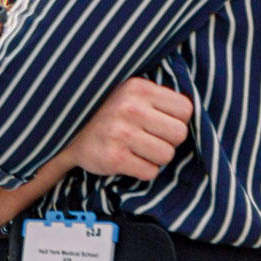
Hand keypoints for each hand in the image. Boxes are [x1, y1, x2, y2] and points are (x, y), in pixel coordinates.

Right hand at [66, 77, 193, 180]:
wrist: (65, 135)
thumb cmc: (107, 114)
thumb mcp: (129, 93)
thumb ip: (159, 98)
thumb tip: (195, 112)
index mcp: (138, 87)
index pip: (186, 109)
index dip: (175, 120)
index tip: (158, 122)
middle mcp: (129, 108)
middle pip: (179, 134)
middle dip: (167, 141)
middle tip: (147, 138)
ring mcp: (120, 133)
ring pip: (167, 156)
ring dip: (155, 157)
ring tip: (136, 149)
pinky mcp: (113, 157)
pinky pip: (150, 172)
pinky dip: (141, 170)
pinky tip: (126, 159)